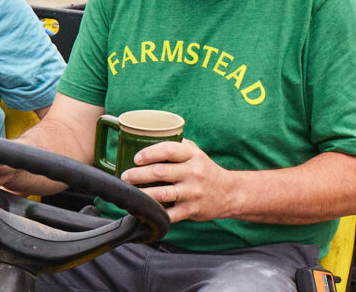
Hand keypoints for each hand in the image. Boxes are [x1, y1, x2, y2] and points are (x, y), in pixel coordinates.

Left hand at [122, 139, 241, 222]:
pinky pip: (170, 214)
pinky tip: (144, 211)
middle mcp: (194, 173)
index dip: (149, 153)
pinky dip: (155, 213)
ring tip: (130, 193)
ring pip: (162, 194)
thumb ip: (177, 147)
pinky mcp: (192, 210)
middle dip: (137, 175)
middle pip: (160, 172)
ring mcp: (193, 192)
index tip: (136, 158)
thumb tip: (150, 140)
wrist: (230, 193)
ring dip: (142, 194)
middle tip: (125, 176)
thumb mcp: (197, 154)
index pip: (168, 150)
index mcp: (193, 156)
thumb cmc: (207, 171)